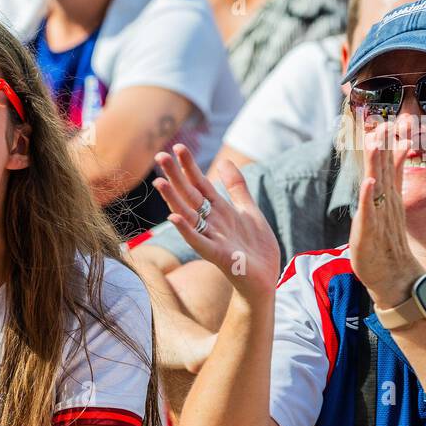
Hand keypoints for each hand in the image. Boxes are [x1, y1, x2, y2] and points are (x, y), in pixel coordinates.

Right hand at [153, 144, 280, 302]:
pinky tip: (174, 218)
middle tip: (160, 155)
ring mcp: (212, 238)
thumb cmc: (256, 247)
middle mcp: (211, 222)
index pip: (200, 183)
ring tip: (159, 182)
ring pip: (188, 216)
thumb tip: (224, 161)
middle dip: (176, 176)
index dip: (190, 166)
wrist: (265, 278)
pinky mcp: (218, 255)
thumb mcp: (248, 210)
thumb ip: (236, 187)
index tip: (178, 147)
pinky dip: (186, 230)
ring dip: (173, 199)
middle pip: (190, 195)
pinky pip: (199, 242)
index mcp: (219, 210)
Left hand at [349, 137, 424, 309]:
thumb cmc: (387, 244)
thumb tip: (396, 168)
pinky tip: (370, 182)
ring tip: (376, 143)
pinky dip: (370, 197)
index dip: (387, 146)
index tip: (387, 124)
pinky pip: (371, 212)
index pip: (389, 168)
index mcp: (390, 199)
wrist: (394, 276)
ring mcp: (379, 217)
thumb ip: (392, 187)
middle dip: (383, 147)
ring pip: (379, 186)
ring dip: (378, 165)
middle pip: (385, 171)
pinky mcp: (370, 231)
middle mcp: (387, 204)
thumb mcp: (389, 211)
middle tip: (383, 123)